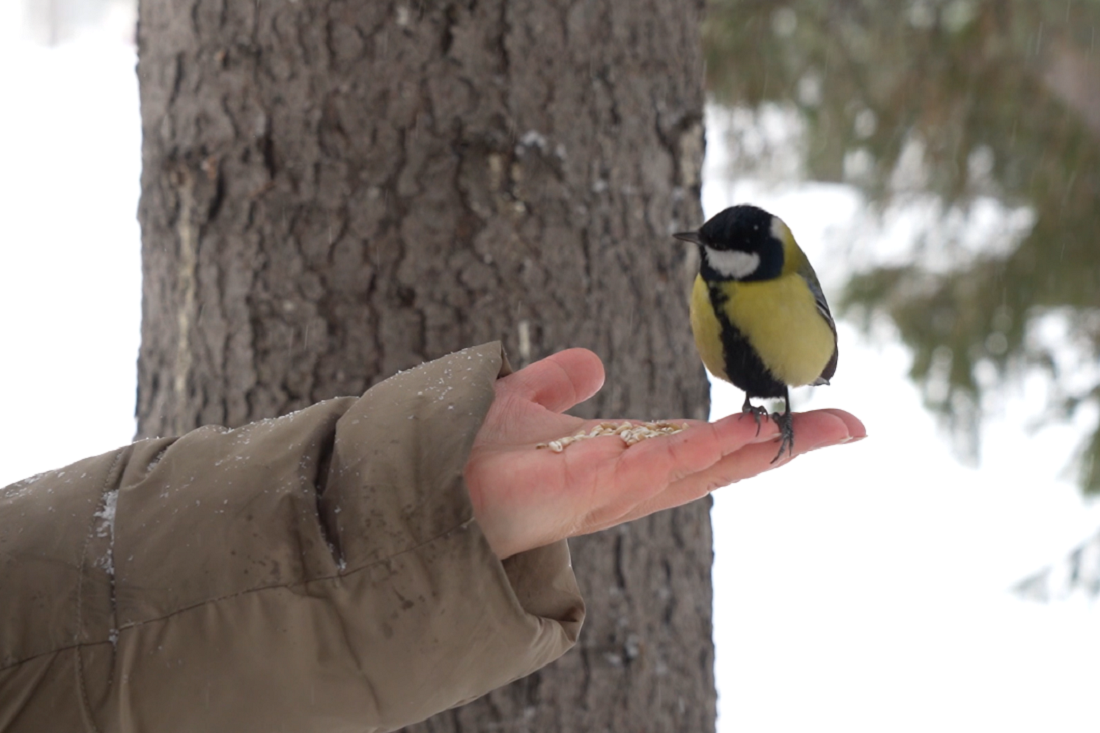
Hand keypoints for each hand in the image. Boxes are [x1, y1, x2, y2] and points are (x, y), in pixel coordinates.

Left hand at [464, 349, 864, 558]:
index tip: (813, 419)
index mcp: (623, 460)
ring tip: (814, 425)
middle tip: (850, 425)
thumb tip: (593, 364)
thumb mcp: (524, 401)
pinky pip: (651, 471)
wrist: (419, 479)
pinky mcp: (584, 492)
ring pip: (701, 470)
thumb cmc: (467, 451)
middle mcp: (628, 482)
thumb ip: (558, 384)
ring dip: (756, 447)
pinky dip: (694, 453)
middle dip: (785, 446)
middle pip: (721, 464)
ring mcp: (611, 492)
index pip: (704, 446)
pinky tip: (731, 434)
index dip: (756, 433)